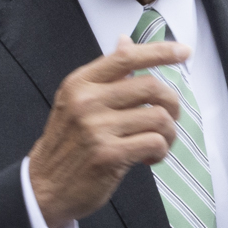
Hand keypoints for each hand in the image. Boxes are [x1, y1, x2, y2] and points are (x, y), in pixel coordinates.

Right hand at [25, 39, 191, 227]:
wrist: (44, 187)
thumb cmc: (68, 144)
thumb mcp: (77, 101)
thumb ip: (106, 74)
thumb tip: (126, 41)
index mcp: (80, 83)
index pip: (126, 57)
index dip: (160, 51)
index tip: (183, 52)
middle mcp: (87, 101)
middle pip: (151, 86)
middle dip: (172, 103)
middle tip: (171, 118)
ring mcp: (97, 128)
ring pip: (159, 117)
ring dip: (169, 133)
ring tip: (159, 143)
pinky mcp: (109, 155)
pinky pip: (155, 143)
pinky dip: (161, 151)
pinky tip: (149, 158)